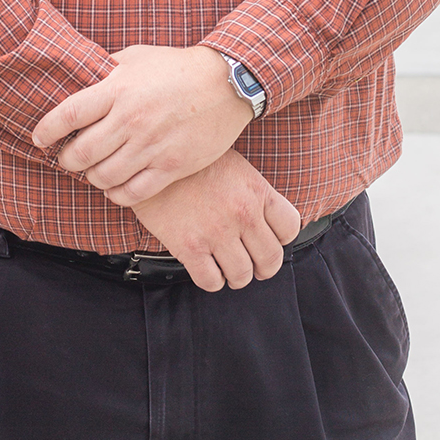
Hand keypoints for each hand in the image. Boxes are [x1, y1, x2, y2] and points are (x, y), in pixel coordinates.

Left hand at [32, 44, 253, 203]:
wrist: (226, 83)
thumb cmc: (178, 67)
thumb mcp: (136, 56)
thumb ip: (106, 70)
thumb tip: (78, 78)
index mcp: (118, 88)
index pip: (69, 114)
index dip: (47, 130)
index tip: (39, 137)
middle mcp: (131, 119)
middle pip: (82, 153)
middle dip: (67, 160)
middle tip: (68, 157)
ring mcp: (152, 146)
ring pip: (104, 177)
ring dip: (92, 178)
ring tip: (94, 170)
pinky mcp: (171, 166)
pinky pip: (133, 193)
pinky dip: (117, 194)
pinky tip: (115, 186)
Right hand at [129, 151, 301, 291]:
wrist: (150, 159)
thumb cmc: (192, 161)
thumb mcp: (234, 165)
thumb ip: (253, 192)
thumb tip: (267, 219)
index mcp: (256, 190)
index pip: (290, 228)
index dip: (281, 239)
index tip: (270, 240)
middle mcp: (242, 213)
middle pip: (271, 259)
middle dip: (263, 266)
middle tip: (253, 264)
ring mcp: (217, 232)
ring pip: (242, 275)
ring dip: (236, 276)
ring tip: (228, 267)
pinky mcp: (190, 247)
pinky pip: (211, 281)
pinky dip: (212, 280)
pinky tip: (206, 267)